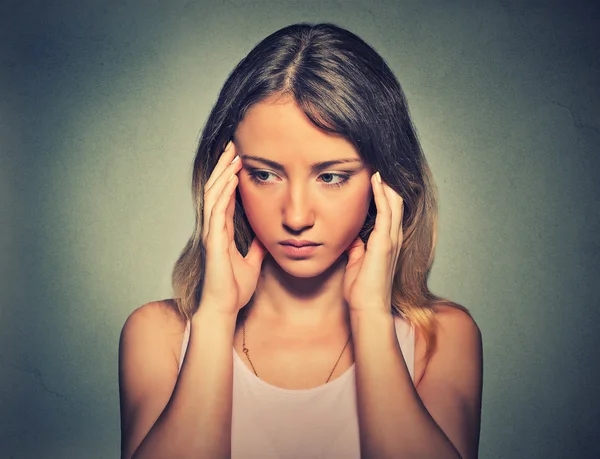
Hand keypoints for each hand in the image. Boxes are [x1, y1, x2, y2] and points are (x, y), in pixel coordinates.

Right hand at [200, 141, 266, 315]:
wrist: (224, 309)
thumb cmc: (233, 289)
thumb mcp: (251, 263)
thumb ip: (255, 248)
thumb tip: (265, 237)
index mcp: (223, 232)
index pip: (225, 197)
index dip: (230, 177)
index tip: (239, 158)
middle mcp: (214, 229)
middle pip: (217, 190)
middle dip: (223, 167)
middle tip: (233, 145)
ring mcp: (211, 234)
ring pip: (214, 195)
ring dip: (223, 173)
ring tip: (232, 154)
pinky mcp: (212, 242)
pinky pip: (217, 212)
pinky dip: (224, 193)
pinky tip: (232, 179)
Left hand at [342, 172, 403, 314]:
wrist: (367, 307)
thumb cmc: (361, 290)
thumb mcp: (357, 262)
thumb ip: (357, 247)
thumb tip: (352, 236)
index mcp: (386, 243)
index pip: (389, 211)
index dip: (384, 194)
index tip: (376, 177)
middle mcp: (392, 238)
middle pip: (395, 203)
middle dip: (388, 184)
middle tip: (380, 164)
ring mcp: (390, 240)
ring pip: (394, 204)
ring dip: (387, 184)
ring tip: (379, 166)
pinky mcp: (384, 242)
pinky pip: (386, 212)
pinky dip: (382, 195)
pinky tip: (377, 181)